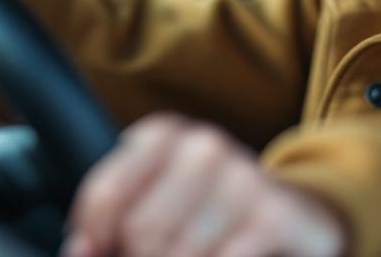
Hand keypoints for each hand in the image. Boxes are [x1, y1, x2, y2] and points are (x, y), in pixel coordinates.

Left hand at [61, 113, 348, 256]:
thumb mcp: (162, 206)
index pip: (105, 194)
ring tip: (203, 255)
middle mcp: (203, 145)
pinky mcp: (274, 213)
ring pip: (176, 253)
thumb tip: (78, 252)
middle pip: (141, 230)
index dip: (96, 240)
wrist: (302, 219)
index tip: (104, 252)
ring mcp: (242, 175)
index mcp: (163, 136)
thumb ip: (114, 225)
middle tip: (168, 256)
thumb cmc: (218, 216)